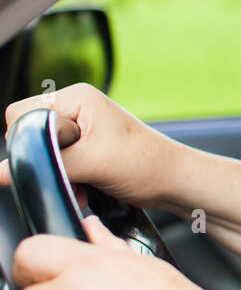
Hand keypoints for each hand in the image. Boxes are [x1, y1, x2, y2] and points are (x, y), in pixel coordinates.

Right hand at [0, 83, 185, 210]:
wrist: (175, 182)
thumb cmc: (146, 165)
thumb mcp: (91, 163)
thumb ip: (47, 164)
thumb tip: (2, 172)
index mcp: (77, 98)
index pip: (21, 113)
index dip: (27, 140)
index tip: (52, 158)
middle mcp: (77, 108)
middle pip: (30, 135)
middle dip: (46, 162)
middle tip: (72, 176)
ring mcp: (82, 129)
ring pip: (44, 154)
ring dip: (59, 176)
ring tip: (83, 187)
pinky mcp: (87, 148)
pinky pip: (60, 164)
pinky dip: (68, 181)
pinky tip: (86, 191)